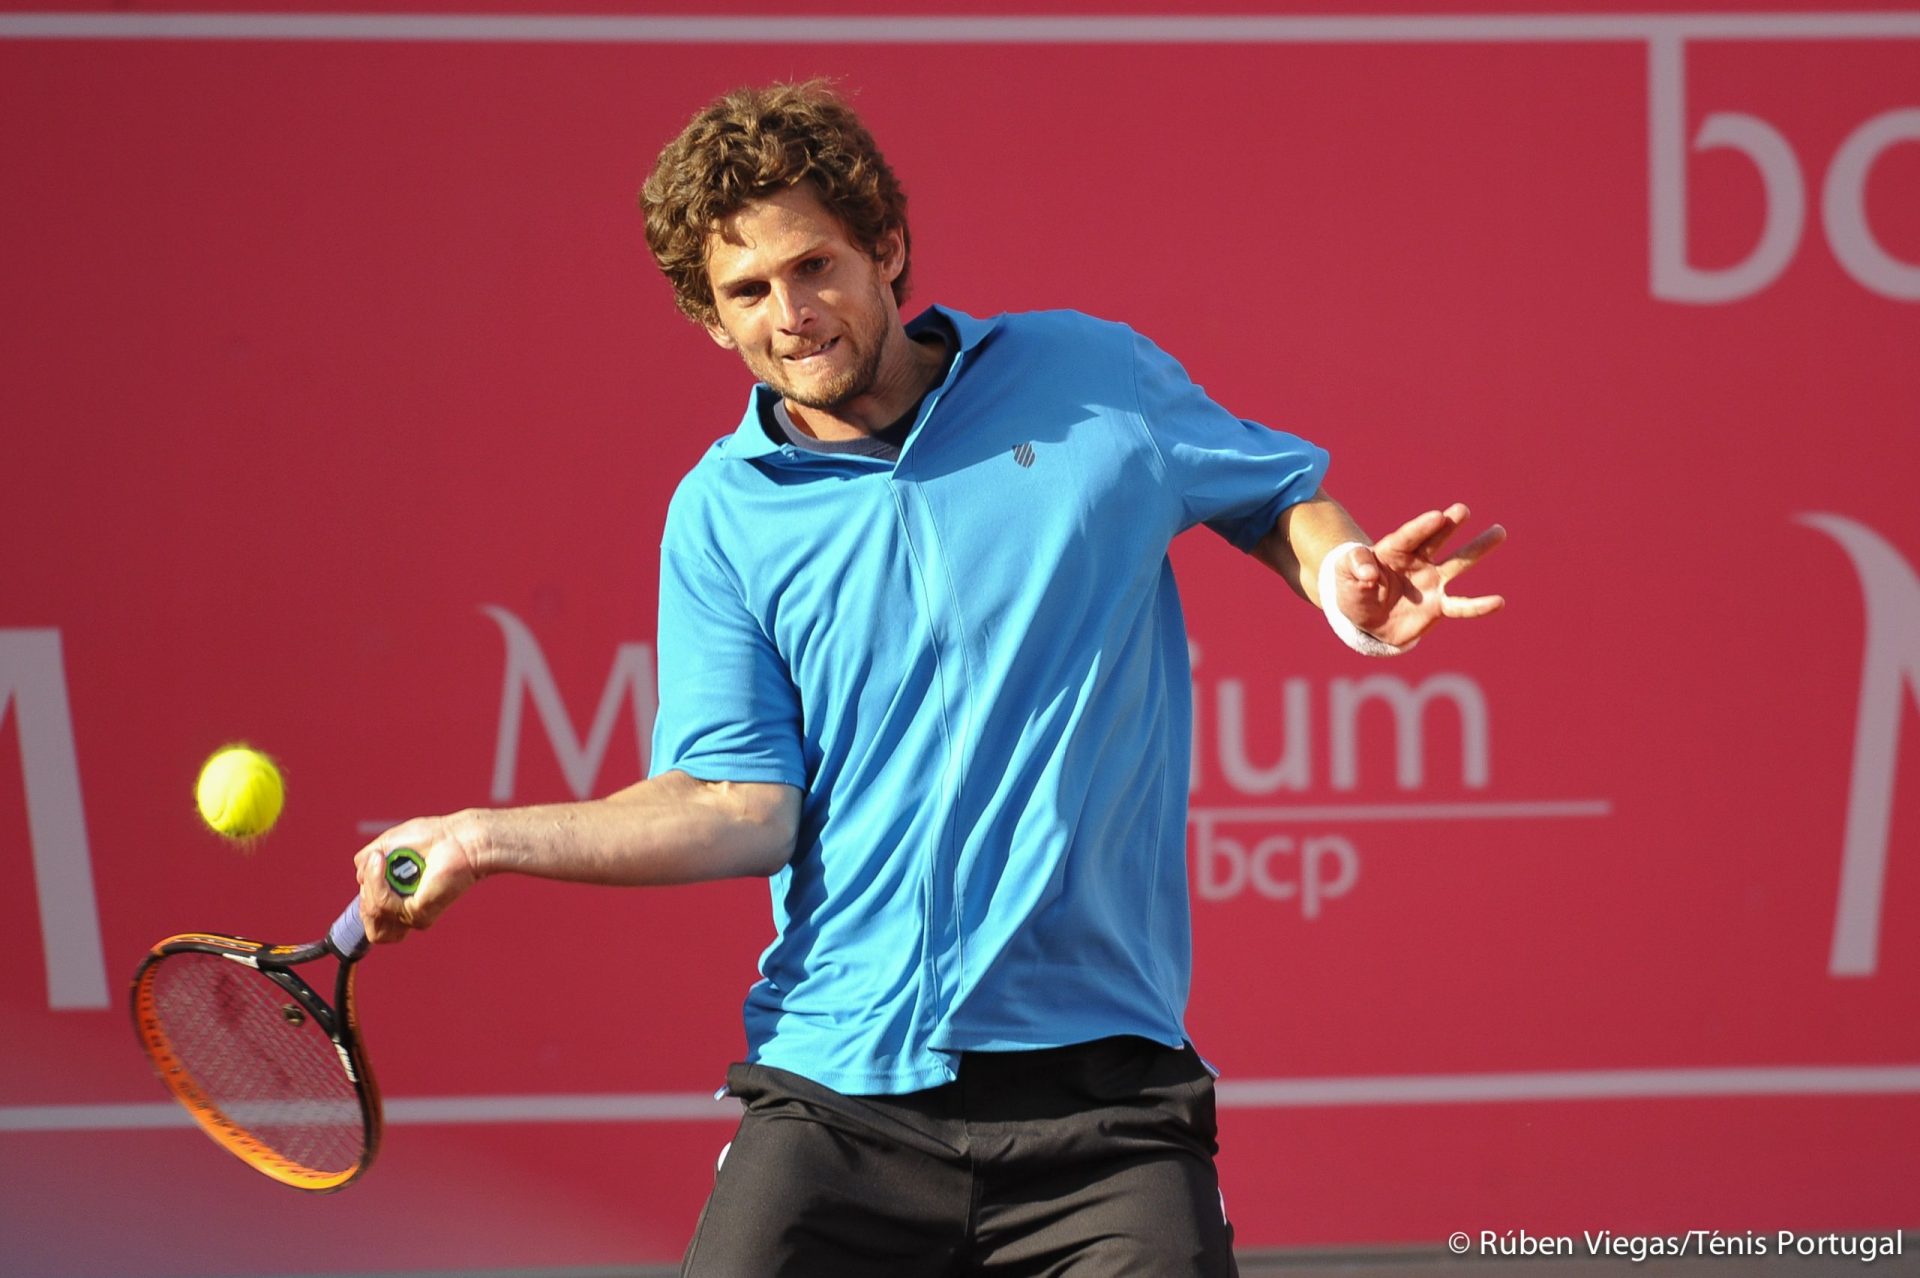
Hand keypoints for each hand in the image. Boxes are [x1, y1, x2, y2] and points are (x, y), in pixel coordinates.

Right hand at [354, 812, 486, 944]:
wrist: (457, 837)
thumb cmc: (429, 839)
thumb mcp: (386, 847)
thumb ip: (367, 864)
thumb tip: (359, 879)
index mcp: (400, 903)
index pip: (373, 925)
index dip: (365, 903)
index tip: (370, 874)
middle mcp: (406, 914)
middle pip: (369, 923)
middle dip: (367, 888)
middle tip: (378, 861)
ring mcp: (412, 915)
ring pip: (372, 913)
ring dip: (370, 885)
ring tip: (380, 860)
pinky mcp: (419, 913)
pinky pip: (383, 904)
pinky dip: (377, 881)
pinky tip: (383, 861)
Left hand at [1331, 503, 1505, 647]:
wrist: (1367, 620)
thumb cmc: (1354, 591)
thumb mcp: (1345, 578)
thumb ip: (1355, 570)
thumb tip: (1367, 574)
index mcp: (1393, 550)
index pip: (1408, 536)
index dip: (1422, 527)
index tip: (1438, 516)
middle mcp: (1418, 561)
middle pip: (1436, 540)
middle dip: (1449, 526)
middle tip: (1462, 510)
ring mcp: (1432, 582)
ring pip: (1458, 564)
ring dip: (1478, 548)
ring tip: (1499, 531)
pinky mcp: (1439, 606)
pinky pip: (1460, 606)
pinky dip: (1479, 606)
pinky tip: (1499, 602)